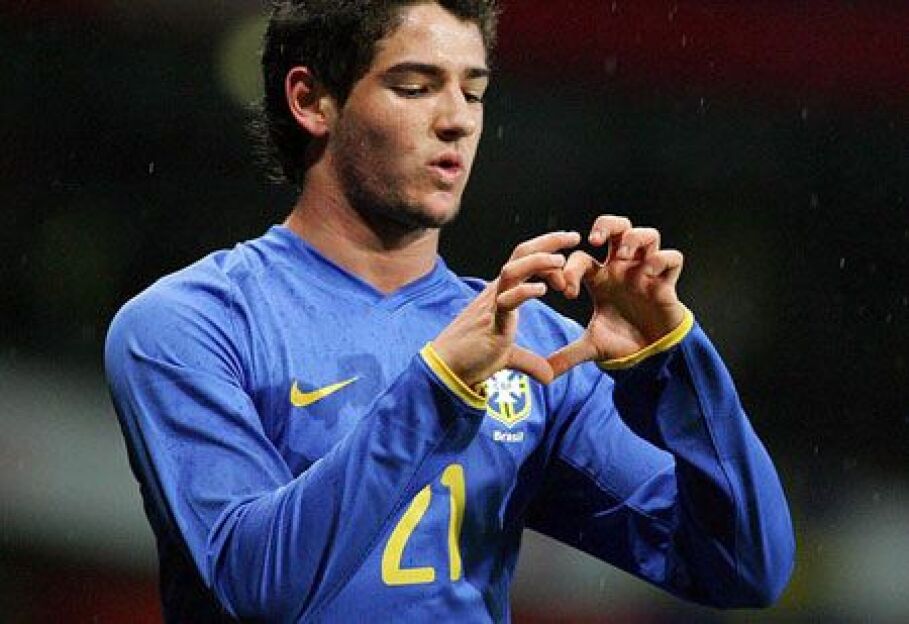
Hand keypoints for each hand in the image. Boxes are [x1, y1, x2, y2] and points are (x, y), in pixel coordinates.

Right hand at [432, 231, 580, 386]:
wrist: (447, 370)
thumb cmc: (472, 359)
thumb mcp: (508, 357)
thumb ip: (530, 361)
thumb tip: (548, 376)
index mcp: (502, 293)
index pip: (524, 260)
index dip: (547, 251)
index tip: (570, 251)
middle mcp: (496, 292)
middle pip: (520, 254)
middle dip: (548, 242)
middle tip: (573, 237)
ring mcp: (491, 305)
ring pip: (512, 270)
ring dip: (538, 261)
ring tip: (561, 261)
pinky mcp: (490, 322)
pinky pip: (507, 300)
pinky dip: (525, 291)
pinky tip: (543, 289)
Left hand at [548, 215, 686, 377]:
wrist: (652, 357)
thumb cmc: (623, 343)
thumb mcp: (592, 347)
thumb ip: (566, 355)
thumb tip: (542, 374)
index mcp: (601, 279)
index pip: (581, 258)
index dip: (570, 268)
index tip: (566, 292)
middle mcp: (623, 270)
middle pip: (617, 227)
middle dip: (606, 225)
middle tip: (594, 240)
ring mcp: (646, 273)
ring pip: (646, 234)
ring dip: (633, 238)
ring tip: (621, 256)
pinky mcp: (668, 283)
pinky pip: (672, 257)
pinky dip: (661, 259)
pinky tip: (648, 273)